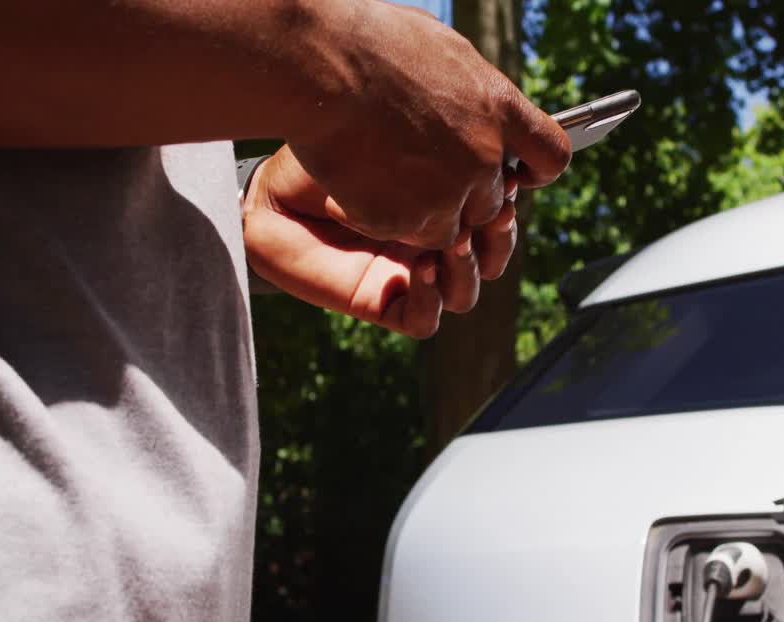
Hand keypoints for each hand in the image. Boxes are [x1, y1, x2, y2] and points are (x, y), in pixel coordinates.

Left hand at [243, 147, 518, 337]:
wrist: (269, 189)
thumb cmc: (326, 150)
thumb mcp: (396, 138)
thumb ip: (448, 145)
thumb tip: (514, 148)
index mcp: (440, 196)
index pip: (498, 211)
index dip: (510, 204)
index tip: (510, 181)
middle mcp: (429, 235)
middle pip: (492, 254)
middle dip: (499, 239)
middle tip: (493, 215)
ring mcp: (408, 271)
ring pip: (465, 292)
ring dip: (468, 271)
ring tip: (454, 245)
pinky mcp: (381, 302)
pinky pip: (424, 321)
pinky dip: (431, 299)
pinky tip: (419, 270)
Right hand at [285, 0, 566, 250]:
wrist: (320, 63)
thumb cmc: (368, 41)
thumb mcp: (441, 50)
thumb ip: (471, 90)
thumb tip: (479, 103)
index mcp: (498, 107)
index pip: (550, 156)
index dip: (536, 172)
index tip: (519, 175)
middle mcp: (483, 157)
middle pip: (493, 204)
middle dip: (464, 197)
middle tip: (420, 173)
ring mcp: (447, 193)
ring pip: (451, 230)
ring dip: (424, 215)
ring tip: (384, 176)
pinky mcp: (406, 219)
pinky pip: (404, 235)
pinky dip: (385, 219)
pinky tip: (359, 184)